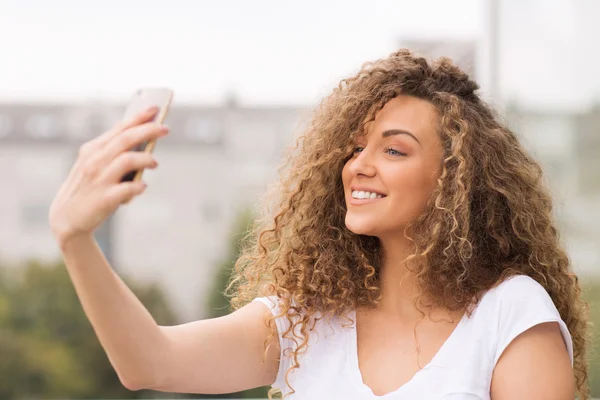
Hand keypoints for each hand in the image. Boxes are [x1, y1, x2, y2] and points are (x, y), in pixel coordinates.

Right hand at [49, 106, 168, 245]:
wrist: (67, 219)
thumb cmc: (88, 187)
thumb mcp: (94, 164)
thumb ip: (112, 151)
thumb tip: (142, 137)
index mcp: (92, 150)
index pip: (119, 129)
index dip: (138, 118)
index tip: (155, 109)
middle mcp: (94, 161)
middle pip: (125, 139)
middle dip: (148, 131)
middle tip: (165, 128)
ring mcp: (99, 179)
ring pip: (127, 160)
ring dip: (145, 159)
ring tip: (155, 163)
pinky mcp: (104, 199)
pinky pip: (128, 188)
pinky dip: (139, 186)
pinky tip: (143, 187)